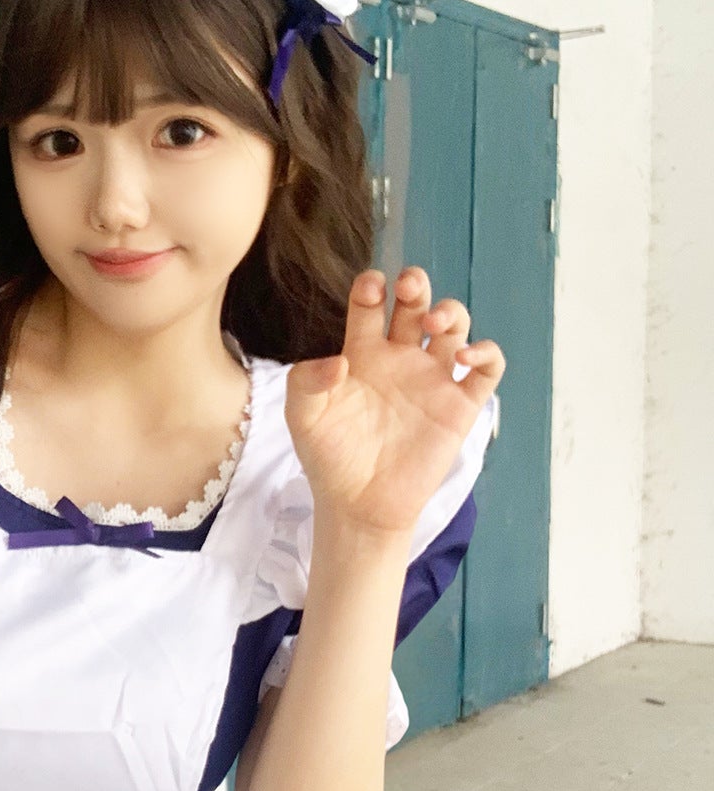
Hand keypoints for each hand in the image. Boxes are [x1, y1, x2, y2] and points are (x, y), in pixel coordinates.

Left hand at [284, 267, 504, 538]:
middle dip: (416, 284)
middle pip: (416, 304)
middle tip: (409, 283)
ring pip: (454, 327)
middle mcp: (400, 359)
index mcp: (362, 352)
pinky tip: (463, 358)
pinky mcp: (459, 407)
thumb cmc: (328, 459)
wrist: (358, 506)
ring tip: (434, 324)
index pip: (371, 304)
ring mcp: (431, 380)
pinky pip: (487, 370)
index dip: (371, 287)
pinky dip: (485, 354)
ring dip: (451, 312)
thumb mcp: (302, 419)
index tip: (370, 287)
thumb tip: (338, 360)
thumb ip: (306, 382)